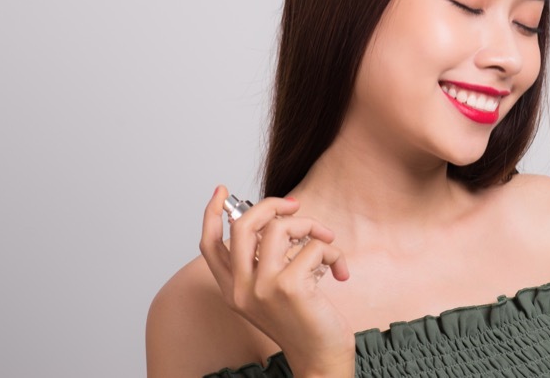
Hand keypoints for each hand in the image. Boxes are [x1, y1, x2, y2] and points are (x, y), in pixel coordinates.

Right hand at [200, 185, 354, 377]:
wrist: (320, 358)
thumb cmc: (303, 322)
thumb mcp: (274, 292)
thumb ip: (265, 262)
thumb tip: (276, 219)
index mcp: (232, 290)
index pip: (209, 246)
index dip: (212, 214)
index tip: (221, 190)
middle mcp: (241, 289)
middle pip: (243, 226)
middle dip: (272, 205)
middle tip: (295, 206)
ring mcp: (263, 288)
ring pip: (281, 228)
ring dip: (311, 226)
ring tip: (327, 241)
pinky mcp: (290, 287)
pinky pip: (314, 246)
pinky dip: (333, 252)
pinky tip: (339, 271)